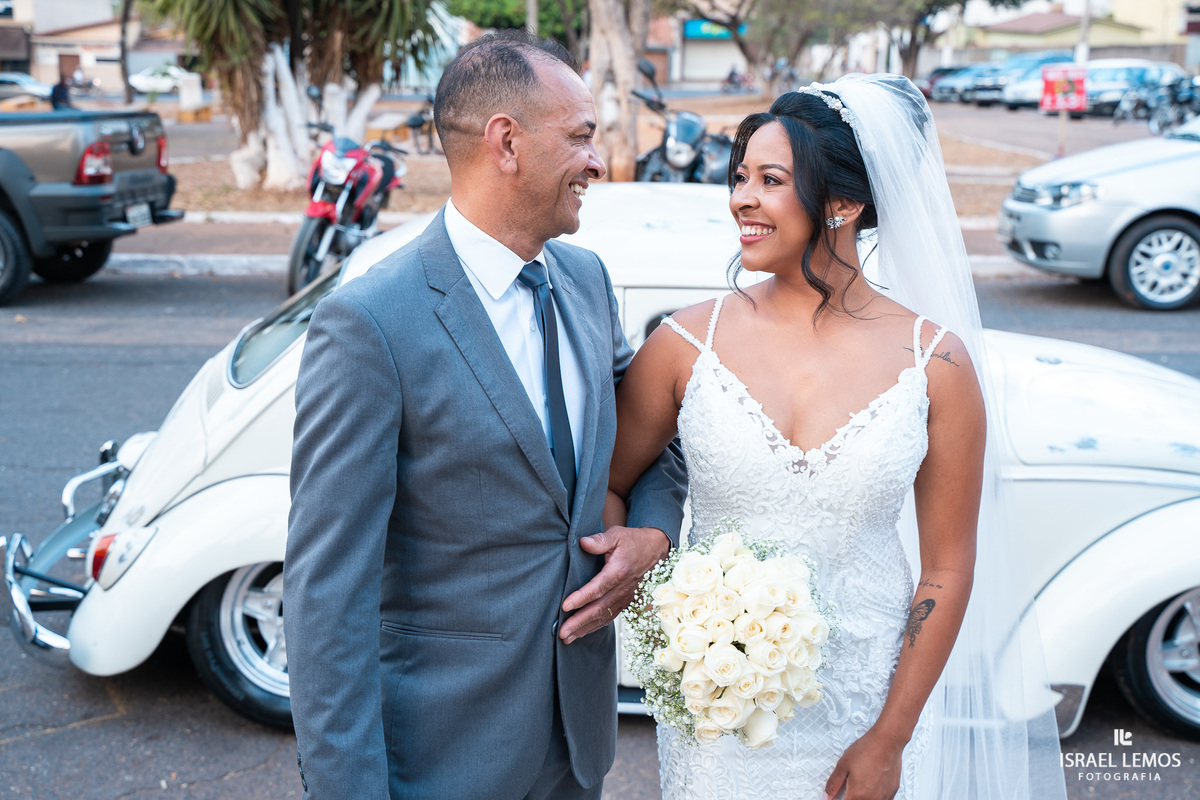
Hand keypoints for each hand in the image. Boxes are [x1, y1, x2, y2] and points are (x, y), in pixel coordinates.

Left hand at [558, 526, 669, 643]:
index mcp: (619, 571)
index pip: (597, 588)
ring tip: (568, 638)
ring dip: (585, 629)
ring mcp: (625, 597)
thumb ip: (600, 540)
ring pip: (604, 617)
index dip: (581, 598)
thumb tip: (582, 543)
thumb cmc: (634, 541)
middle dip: (579, 622)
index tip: (565, 606)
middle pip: (599, 609)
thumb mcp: (617, 534)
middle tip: (563, 633)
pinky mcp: (626, 601)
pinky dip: (596, 627)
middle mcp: (623, 588)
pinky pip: (610, 617)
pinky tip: (583, 632)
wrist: (656, 549)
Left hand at [823, 727, 905, 799]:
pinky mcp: (892, 793)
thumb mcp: (843, 765)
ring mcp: (884, 797)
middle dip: (851, 797)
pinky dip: (874, 797)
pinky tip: (871, 786)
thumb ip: (834, 784)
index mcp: (857, 795)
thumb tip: (828, 796)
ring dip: (863, 798)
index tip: (839, 795)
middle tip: (850, 787)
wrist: (887, 742)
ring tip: (861, 784)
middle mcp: (872, 799)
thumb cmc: (867, 750)